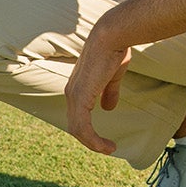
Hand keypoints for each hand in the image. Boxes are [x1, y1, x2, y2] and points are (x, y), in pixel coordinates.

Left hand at [63, 19, 132, 155]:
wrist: (112, 37)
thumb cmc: (114, 51)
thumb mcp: (113, 76)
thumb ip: (109, 92)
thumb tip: (109, 108)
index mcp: (78, 88)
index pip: (78, 116)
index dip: (90, 130)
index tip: (104, 138)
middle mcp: (71, 93)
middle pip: (76, 126)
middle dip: (91, 140)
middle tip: (107, 148)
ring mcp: (74, 96)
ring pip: (78, 130)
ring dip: (94, 144)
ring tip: (109, 149)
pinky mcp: (81, 98)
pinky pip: (83, 127)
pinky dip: (94, 140)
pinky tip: (107, 146)